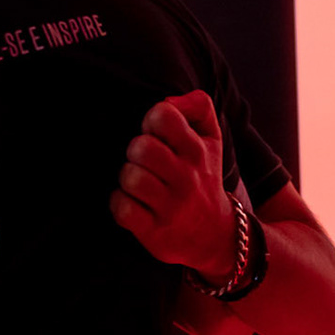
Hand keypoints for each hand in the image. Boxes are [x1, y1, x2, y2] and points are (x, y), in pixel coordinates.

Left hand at [111, 90, 236, 280]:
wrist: (214, 234)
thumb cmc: (202, 176)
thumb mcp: (211, 138)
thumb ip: (197, 106)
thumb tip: (168, 100)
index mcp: (197, 150)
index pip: (164, 115)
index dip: (151, 120)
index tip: (155, 134)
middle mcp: (186, 177)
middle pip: (142, 147)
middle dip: (134, 151)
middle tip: (142, 161)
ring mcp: (170, 206)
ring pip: (130, 177)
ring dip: (126, 177)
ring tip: (137, 182)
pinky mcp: (154, 231)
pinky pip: (122, 209)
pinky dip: (120, 204)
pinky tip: (131, 203)